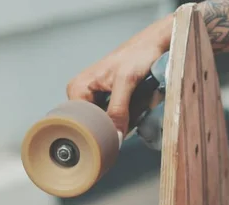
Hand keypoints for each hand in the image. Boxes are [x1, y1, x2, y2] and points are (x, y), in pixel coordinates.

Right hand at [66, 17, 171, 134]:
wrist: (152, 44)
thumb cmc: (137, 54)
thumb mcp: (126, 82)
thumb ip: (118, 110)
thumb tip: (115, 136)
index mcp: (77, 88)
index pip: (81, 123)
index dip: (98, 131)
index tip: (114, 135)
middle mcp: (82, 93)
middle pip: (92, 124)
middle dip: (110, 125)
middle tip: (127, 120)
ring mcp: (95, 96)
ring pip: (104, 122)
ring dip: (118, 122)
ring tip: (132, 109)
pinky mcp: (108, 98)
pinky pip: (112, 115)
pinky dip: (123, 116)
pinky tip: (133, 109)